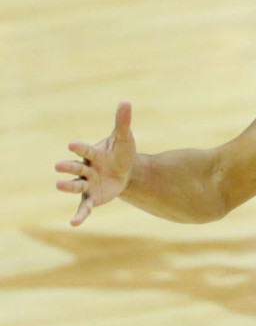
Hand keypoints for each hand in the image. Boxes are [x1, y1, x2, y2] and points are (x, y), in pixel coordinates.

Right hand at [55, 101, 135, 225]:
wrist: (127, 172)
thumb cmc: (122, 152)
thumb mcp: (124, 138)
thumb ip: (123, 122)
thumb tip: (126, 101)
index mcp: (93, 153)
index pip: (85, 149)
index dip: (79, 147)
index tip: (72, 144)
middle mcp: (86, 169)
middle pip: (76, 168)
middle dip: (68, 167)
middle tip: (58, 166)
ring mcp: (88, 184)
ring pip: (76, 186)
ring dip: (69, 186)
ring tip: (59, 185)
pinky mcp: (91, 198)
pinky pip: (84, 207)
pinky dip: (80, 215)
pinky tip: (74, 223)